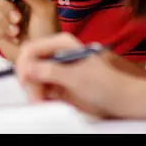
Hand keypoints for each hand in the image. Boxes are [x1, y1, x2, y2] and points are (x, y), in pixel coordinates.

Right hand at [15, 32, 130, 118]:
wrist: (121, 99)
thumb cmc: (107, 83)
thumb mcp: (76, 77)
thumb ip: (50, 71)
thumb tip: (29, 68)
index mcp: (61, 43)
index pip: (31, 48)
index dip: (24, 65)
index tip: (25, 81)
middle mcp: (57, 54)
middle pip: (30, 64)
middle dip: (29, 82)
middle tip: (36, 98)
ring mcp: (57, 69)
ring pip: (33, 78)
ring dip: (33, 91)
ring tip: (41, 102)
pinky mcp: (58, 84)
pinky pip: (40, 88)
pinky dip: (39, 96)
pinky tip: (45, 102)